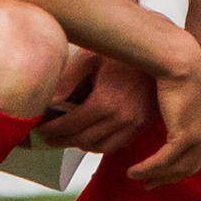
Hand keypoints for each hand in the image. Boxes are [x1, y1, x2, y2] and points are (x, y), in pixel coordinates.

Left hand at [36, 54, 156, 154]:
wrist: (160, 53)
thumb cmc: (124, 54)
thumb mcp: (90, 58)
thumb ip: (67, 80)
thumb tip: (49, 102)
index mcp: (105, 102)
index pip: (69, 126)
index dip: (50, 130)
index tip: (40, 129)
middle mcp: (122, 118)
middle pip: (81, 140)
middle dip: (60, 140)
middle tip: (47, 136)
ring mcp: (135, 124)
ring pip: (98, 147)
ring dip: (79, 144)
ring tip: (67, 136)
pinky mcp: (143, 126)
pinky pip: (116, 145)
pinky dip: (99, 144)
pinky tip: (90, 134)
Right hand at [128, 52, 200, 186]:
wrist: (178, 57)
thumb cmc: (176, 67)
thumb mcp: (185, 91)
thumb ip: (183, 108)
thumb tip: (173, 116)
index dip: (184, 167)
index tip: (165, 173)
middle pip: (192, 166)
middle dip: (169, 178)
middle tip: (148, 184)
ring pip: (178, 168)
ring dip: (154, 176)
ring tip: (136, 177)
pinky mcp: (187, 135)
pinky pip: (165, 161)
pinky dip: (148, 169)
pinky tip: (133, 170)